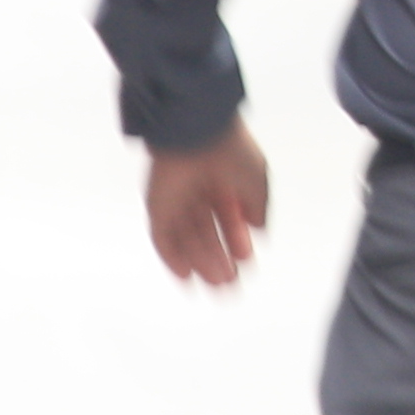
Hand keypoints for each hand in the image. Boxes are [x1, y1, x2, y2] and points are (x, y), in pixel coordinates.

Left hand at [147, 121, 270, 285]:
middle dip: (218, 258)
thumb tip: (258, 229)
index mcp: (222, 179)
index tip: (245, 262)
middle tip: (229, 282)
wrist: (197, 129)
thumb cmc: (228, 146)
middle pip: (207, 233)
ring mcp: (176, 198)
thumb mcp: (256, 180)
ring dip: (200, 262)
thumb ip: (257, 207)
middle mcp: (198, 189)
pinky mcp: (157, 204)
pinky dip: (172, 257)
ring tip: (215, 284)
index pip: (228, 218)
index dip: (237, 241)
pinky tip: (185, 276)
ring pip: (187, 239)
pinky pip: (162, 237)